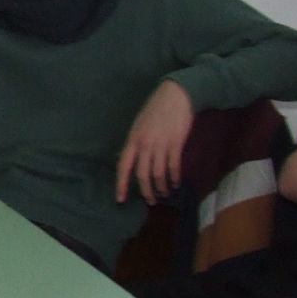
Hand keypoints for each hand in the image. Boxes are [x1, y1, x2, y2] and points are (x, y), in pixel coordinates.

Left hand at [115, 79, 195, 203]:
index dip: (121, 184)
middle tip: (150, 202)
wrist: (176, 96)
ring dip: (162, 187)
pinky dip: (174, 178)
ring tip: (165, 194)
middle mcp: (144, 144)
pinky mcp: (176, 143)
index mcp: (132, 139)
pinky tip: (176, 183)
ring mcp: (161, 144)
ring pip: (158, 173)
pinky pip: (174, 166)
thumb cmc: (155, 109)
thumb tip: (127, 159)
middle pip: (142, 174)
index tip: (120, 199)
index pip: (123, 166)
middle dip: (146, 191)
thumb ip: (134, 143)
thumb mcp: (138, 125)